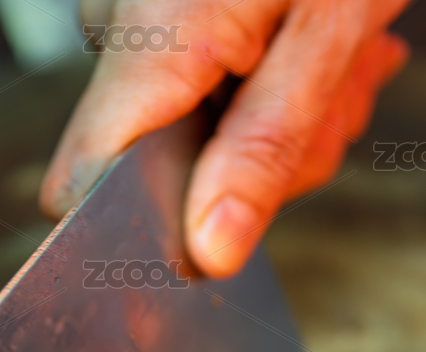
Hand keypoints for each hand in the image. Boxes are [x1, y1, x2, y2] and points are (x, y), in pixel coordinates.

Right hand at [40, 0, 409, 276]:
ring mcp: (139, 15)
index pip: (82, 186)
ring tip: (342, 55)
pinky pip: (205, 87)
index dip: (141, 232)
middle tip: (337, 99)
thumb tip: (210, 253)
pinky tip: (319, 43)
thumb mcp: (330, 31)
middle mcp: (122, 26)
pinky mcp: (166, 11)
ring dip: (286, 122)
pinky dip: (273, 84)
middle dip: (263, 162)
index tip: (214, 237)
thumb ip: (268, 147)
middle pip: (158, 170)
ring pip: (195, 133)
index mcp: (153, 37)